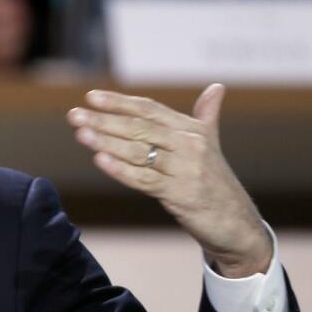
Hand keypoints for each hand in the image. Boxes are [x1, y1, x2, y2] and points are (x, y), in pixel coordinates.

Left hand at [66, 84, 270, 277]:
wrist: (237, 223)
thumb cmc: (215, 182)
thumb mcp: (211, 145)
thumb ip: (206, 116)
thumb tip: (216, 87)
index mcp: (192, 130)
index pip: (149, 110)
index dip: (119, 102)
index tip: (90, 97)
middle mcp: (190, 145)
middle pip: (140, 128)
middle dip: (104, 120)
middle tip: (74, 115)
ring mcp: (186, 170)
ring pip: (139, 152)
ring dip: (107, 142)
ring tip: (81, 134)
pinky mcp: (181, 194)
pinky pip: (145, 180)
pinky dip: (121, 170)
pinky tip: (100, 160)